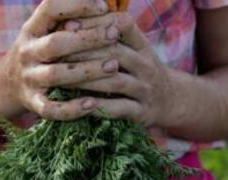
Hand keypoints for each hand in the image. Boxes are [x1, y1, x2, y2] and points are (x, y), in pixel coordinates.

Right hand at [0, 0, 121, 120]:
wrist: (9, 84)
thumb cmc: (40, 52)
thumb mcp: (45, 31)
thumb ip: (68, 19)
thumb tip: (104, 6)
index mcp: (32, 29)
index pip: (51, 9)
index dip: (77, 5)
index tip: (104, 7)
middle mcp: (27, 53)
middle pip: (55, 44)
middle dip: (88, 38)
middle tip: (114, 34)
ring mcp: (29, 80)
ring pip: (56, 75)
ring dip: (87, 70)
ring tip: (114, 66)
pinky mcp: (33, 104)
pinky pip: (52, 109)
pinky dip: (72, 109)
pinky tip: (93, 104)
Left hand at [61, 12, 174, 126]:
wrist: (171, 100)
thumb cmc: (140, 71)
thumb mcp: (134, 48)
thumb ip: (110, 36)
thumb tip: (70, 19)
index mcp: (141, 45)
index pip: (122, 24)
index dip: (96, 22)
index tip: (67, 24)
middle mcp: (145, 65)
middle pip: (115, 52)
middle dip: (83, 51)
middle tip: (55, 53)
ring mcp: (145, 89)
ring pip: (115, 81)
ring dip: (87, 79)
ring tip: (61, 79)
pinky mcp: (142, 112)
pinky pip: (120, 108)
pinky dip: (101, 107)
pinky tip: (82, 105)